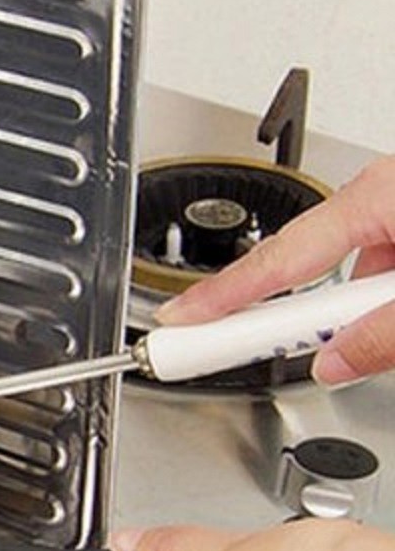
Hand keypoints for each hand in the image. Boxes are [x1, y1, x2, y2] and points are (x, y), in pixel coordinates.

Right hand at [157, 156, 394, 384]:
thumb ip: (382, 336)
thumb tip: (333, 362)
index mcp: (378, 196)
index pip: (277, 260)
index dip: (220, 295)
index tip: (177, 319)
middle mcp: (383, 188)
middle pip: (304, 257)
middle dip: (287, 310)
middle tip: (240, 345)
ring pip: (347, 257)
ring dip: (348, 302)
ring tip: (375, 338)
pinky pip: (378, 248)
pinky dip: (373, 287)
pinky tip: (393, 312)